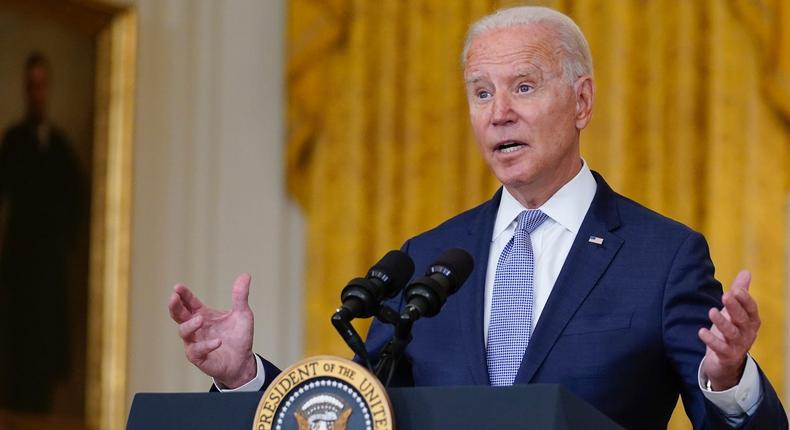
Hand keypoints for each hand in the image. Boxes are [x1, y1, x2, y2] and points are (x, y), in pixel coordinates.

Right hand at [168, 273, 256, 387]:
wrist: (243, 361)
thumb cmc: (239, 337)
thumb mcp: (242, 314)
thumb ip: (240, 296)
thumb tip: (245, 275)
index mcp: (203, 314)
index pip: (189, 302)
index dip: (183, 294)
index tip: (177, 287)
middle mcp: (196, 328)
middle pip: (178, 315)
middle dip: (174, 306)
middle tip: (173, 297)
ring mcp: (195, 342)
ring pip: (183, 332)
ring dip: (190, 325)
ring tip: (200, 319)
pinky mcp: (199, 357)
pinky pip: (197, 350)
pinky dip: (206, 345)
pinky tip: (218, 341)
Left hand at [698, 270, 759, 390]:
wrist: (726, 361)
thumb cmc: (731, 330)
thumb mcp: (735, 311)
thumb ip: (740, 292)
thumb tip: (746, 272)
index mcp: (751, 320)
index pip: (751, 308)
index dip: (745, 299)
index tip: (736, 289)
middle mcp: (747, 333)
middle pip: (742, 319)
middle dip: (734, 307)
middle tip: (725, 295)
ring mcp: (738, 345)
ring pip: (731, 333)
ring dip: (722, 322)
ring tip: (711, 311)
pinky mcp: (727, 356)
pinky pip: (720, 348)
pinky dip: (711, 340)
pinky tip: (702, 332)